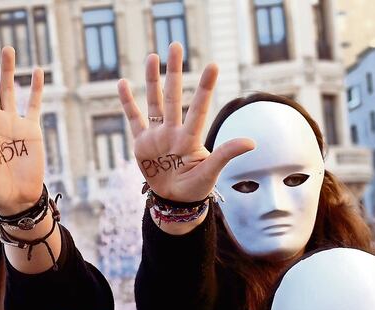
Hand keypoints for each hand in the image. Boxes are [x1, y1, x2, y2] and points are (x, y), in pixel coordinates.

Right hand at [117, 43, 253, 205]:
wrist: (175, 200)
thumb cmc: (195, 187)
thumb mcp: (210, 172)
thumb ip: (225, 154)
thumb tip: (252, 142)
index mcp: (190, 138)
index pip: (199, 109)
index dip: (205, 88)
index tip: (213, 66)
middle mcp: (174, 131)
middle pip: (173, 96)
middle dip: (174, 71)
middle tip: (175, 45)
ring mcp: (157, 135)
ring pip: (154, 101)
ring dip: (153, 79)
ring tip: (153, 56)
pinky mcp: (142, 143)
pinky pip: (134, 119)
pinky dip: (128, 102)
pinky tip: (123, 83)